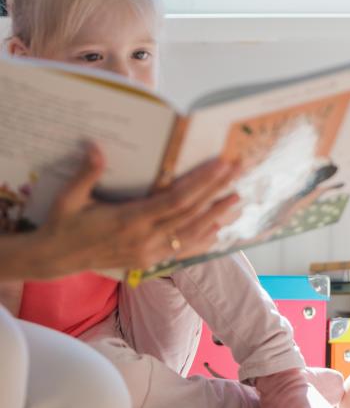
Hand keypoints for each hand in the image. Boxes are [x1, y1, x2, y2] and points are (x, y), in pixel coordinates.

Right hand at [26, 144, 241, 277]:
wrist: (55, 258)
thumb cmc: (63, 223)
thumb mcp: (69, 198)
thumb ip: (87, 173)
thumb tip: (96, 146)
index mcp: (129, 220)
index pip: (175, 200)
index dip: (201, 183)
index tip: (220, 165)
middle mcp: (145, 238)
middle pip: (190, 213)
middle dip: (217, 191)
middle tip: (238, 171)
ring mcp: (149, 253)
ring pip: (191, 233)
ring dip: (216, 215)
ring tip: (237, 197)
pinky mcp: (149, 261)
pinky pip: (182, 250)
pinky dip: (202, 239)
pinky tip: (218, 229)